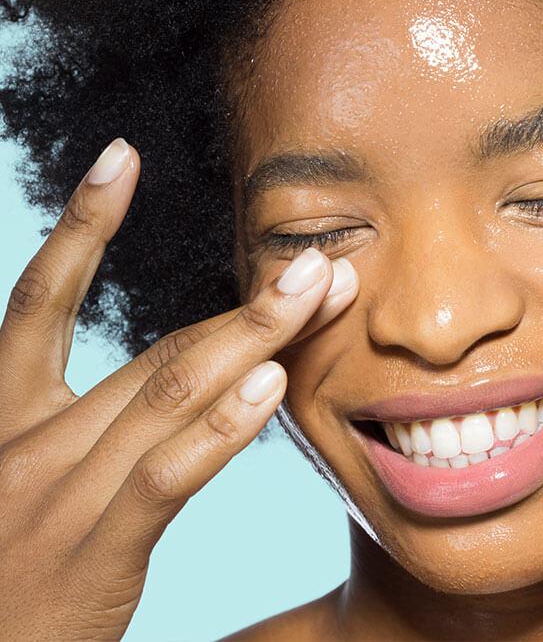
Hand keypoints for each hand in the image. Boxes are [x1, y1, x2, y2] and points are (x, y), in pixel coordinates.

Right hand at [0, 138, 358, 639]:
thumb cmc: (17, 576)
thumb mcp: (38, 486)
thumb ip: (99, 429)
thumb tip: (195, 377)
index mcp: (7, 418)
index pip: (38, 300)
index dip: (81, 225)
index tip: (119, 157)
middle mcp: (28, 443)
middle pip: (155, 348)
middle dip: (246, 300)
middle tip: (317, 254)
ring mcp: (56, 497)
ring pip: (169, 392)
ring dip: (254, 334)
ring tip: (319, 289)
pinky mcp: (93, 555)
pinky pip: (165, 474)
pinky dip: (221, 426)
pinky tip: (272, 383)